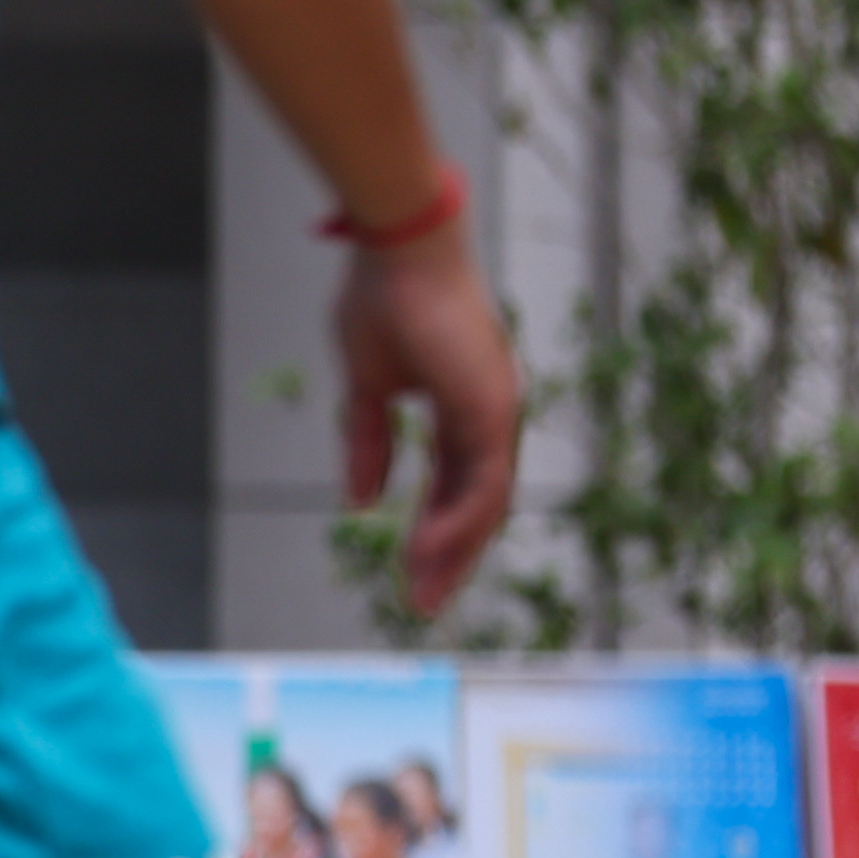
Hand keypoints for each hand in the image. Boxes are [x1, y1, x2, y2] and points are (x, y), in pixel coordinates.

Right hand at [334, 222, 522, 624]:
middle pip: (478, 504)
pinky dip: (458, 520)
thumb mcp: (365, 389)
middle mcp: (489, 415)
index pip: (454, 485)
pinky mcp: (491, 408)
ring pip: (485, 502)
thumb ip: (367, 445)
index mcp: (463, 407)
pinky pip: (482, 482)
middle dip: (450, 559)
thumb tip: (362, 501)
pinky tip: (430, 550)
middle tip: (425, 604)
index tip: (412, 573)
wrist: (398, 253)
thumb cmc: (381, 301)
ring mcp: (496, 412)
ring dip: (454, 551)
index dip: (433, 532)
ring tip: (425, 592)